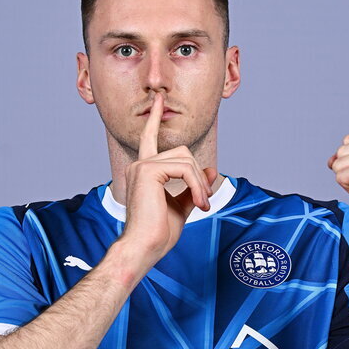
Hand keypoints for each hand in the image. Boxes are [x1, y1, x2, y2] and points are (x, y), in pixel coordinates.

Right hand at [121, 91, 216, 263]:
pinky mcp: (148, 170)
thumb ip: (193, 187)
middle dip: (198, 175)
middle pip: (182, 152)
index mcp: (143, 172)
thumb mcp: (181, 207)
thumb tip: (209, 169)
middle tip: (205, 201)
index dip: (154, 119)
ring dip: (200, 183)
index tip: (158, 100)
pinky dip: (196, 185)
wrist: (144, 248)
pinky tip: (199, 204)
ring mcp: (142, 166)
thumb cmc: (158, 234)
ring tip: (203, 205)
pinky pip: (184, 169)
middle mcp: (140, 165)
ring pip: (186, 159)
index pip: (149, 138)